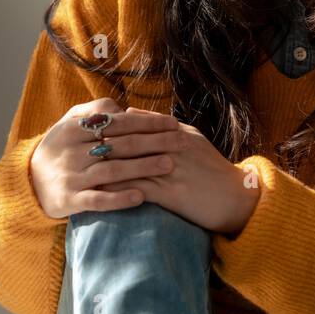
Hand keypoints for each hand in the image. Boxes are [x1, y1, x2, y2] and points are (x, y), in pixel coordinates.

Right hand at [28, 98, 181, 218]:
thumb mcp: (69, 121)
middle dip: (154, 142)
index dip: (147, 122)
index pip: (118, 123)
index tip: (172, 123)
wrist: (28, 181)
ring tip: (170, 165)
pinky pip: (97, 200)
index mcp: (74, 128)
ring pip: (112, 171)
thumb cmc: (60, 147)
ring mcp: (72, 176)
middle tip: (181, 142)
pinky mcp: (70, 201)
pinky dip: (119, 199)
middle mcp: (73, 151)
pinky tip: (140, 197)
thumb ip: (95, 110)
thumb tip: (124, 108)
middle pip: (120, 145)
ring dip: (143, 168)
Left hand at [95, 107, 261, 235]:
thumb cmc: (216, 172)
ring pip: (129, 163)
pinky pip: (136, 189)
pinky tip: (98, 192)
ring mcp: (171, 169)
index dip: (113, 124)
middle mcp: (172, 146)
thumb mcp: (196, 141)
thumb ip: (167, 128)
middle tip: (77, 143)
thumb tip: (136, 114)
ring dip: (102, 164)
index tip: (92, 125)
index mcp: (178, 132)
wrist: (237, 198)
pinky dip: (115, 189)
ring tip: (79, 167)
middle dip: (101, 141)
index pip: (139, 122)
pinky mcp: (170, 193)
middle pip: (129, 139)